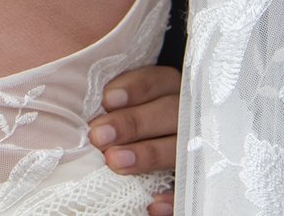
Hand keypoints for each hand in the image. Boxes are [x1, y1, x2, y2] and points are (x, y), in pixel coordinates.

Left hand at [87, 63, 180, 213]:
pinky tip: (153, 204)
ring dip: (148, 154)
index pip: (158, 81)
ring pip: (180, 147)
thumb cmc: (124, 123)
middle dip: (133, 123)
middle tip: (99, 136)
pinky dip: (173, 198)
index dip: (135, 88)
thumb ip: (113, 105)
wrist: (152, 149)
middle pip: (170, 111)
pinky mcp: (193, 179)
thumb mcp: (124, 105)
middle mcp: (187, 114)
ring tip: (116, 162)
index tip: (107, 100)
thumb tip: (88, 115)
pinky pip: (189, 189)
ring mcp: (195, 147)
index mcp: (170, 89)